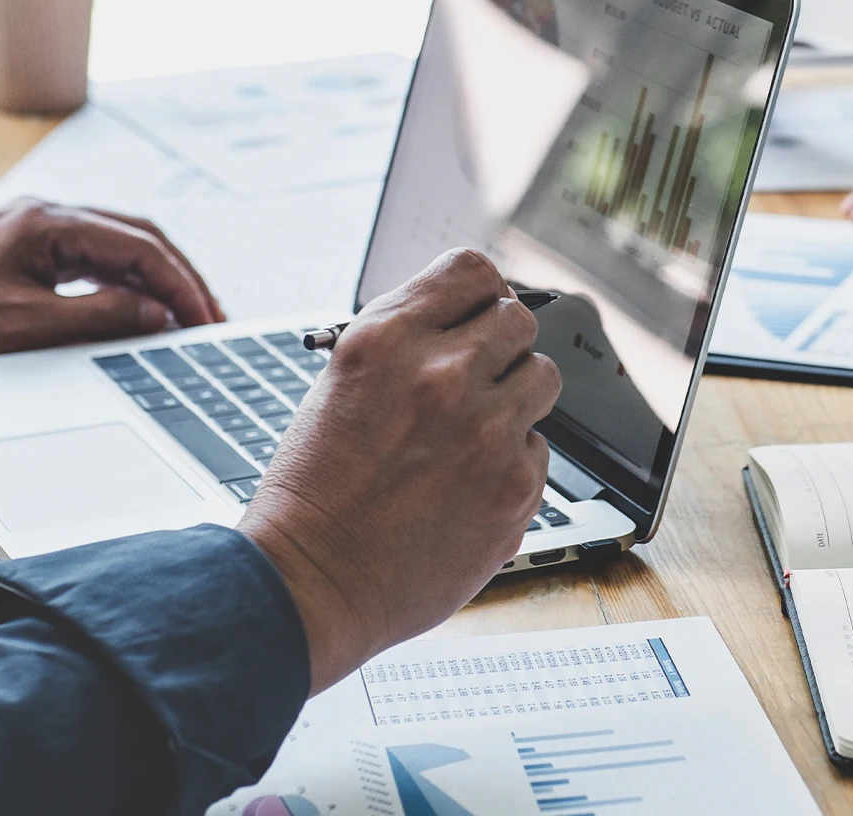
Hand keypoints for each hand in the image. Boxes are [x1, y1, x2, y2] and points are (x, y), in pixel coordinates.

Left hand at [0, 199, 220, 390]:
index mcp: (50, 222)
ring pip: (117, 248)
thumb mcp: (27, 327)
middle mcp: (47, 216)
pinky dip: (123, 284)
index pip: (142, 247)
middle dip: (181, 278)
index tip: (209, 321)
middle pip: (138, 238)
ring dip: (155, 281)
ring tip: (185, 317)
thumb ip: (101, 318)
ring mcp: (35, 232)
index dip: (183, 286)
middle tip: (212, 318)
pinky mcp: (24, 252)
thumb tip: (158, 314)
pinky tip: (136, 310)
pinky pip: (91, 260)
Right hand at [237, 248, 561, 693]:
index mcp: (387, 338)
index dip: (478, 294)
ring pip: (543, 375)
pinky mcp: (516, 485)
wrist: (310, 584)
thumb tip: (463, 322)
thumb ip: (407, 345)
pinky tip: (469, 486)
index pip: (472, 270)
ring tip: (476, 433)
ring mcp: (486, 429)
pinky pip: (539, 447)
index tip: (476, 315)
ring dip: (517, 397)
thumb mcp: (341, 385)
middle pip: (518, 318)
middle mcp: (443, 373)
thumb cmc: (313, 493)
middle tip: (476, 381)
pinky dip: (512, 461)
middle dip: (500, 346)